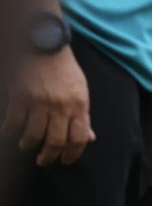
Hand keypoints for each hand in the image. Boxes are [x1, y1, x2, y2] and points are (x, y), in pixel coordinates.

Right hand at [2, 49, 93, 164]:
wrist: (44, 45)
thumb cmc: (64, 69)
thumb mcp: (81, 91)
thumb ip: (83, 116)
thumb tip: (88, 138)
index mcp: (79, 105)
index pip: (79, 138)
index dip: (72, 154)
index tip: (65, 160)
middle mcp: (60, 107)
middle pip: (55, 141)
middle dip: (49, 156)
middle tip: (43, 161)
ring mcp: (39, 103)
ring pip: (33, 135)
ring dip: (28, 146)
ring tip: (26, 146)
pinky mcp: (19, 97)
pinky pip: (13, 122)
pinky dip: (9, 132)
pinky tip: (9, 134)